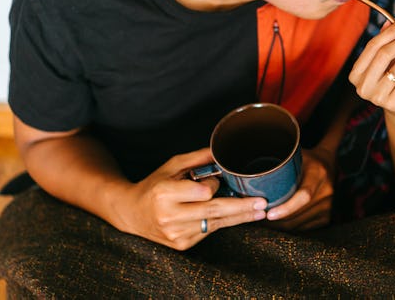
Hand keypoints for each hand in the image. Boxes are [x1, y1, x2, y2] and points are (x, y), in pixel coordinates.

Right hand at [113, 148, 267, 249]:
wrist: (132, 214)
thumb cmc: (154, 185)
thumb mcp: (172, 166)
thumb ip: (197, 159)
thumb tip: (221, 149)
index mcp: (164, 194)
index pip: (201, 192)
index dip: (213, 186)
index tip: (218, 180)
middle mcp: (169, 216)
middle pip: (213, 211)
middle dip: (241, 207)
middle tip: (262, 203)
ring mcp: (175, 234)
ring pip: (215, 224)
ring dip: (239, 218)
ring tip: (259, 211)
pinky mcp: (182, 245)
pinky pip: (209, 232)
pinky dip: (223, 223)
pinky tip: (237, 217)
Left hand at [263, 147, 335, 229]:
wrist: (328, 163)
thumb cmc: (305, 159)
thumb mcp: (294, 155)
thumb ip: (279, 165)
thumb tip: (252, 175)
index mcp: (318, 172)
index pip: (304, 195)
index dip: (286, 208)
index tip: (269, 214)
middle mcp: (326, 190)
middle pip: (299, 214)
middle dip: (278, 220)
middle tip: (259, 218)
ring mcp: (328, 205)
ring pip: (301, 224)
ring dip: (282, 226)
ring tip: (267, 220)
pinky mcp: (327, 216)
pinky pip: (305, 228)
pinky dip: (291, 227)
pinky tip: (280, 222)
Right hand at [348, 19, 394, 116]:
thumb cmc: (390, 81)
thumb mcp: (385, 61)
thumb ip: (385, 43)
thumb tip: (389, 22)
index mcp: (356, 74)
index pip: (372, 46)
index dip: (389, 32)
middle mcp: (363, 86)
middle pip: (384, 54)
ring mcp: (376, 97)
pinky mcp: (392, 103)